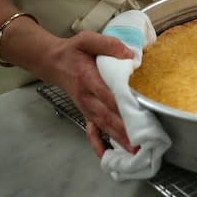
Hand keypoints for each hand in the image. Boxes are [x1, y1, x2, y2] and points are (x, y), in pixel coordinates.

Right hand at [42, 31, 136, 157]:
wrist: (53, 62)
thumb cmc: (73, 51)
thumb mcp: (87, 40)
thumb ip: (108, 44)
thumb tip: (130, 55)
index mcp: (89, 79)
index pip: (108, 94)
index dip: (122, 106)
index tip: (138, 115)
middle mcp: (88, 98)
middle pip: (109, 116)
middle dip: (126, 129)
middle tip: (144, 141)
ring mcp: (87, 108)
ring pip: (104, 126)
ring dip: (119, 140)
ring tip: (136, 152)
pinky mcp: (86, 113)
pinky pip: (91, 132)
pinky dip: (99, 145)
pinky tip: (108, 156)